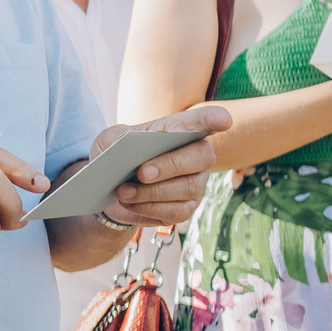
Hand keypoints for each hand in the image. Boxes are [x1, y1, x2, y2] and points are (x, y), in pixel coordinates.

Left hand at [94, 105, 232, 228]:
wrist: (110, 188)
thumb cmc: (116, 156)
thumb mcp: (108, 141)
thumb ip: (115, 139)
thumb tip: (121, 147)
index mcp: (180, 131)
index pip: (203, 121)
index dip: (214, 119)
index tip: (223, 120)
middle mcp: (196, 155)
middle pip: (201, 157)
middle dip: (170, 165)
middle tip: (141, 173)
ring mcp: (196, 182)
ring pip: (188, 188)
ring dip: (151, 192)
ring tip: (123, 191)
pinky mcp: (187, 207)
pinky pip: (177, 211)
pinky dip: (149, 208)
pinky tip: (130, 203)